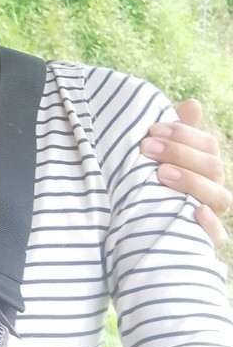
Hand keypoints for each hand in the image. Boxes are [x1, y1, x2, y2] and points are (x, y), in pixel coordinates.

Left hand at [141, 99, 229, 246]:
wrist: (127, 228)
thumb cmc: (146, 185)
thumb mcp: (154, 159)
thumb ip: (172, 134)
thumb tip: (193, 104)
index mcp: (204, 168)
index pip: (207, 145)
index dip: (183, 135)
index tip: (151, 130)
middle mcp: (212, 190)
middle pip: (213, 167)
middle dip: (180, 153)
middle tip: (146, 148)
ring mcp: (210, 216)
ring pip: (220, 197)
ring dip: (192, 182)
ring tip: (161, 173)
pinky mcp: (202, 242)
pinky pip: (217, 236)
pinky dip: (210, 225)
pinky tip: (196, 211)